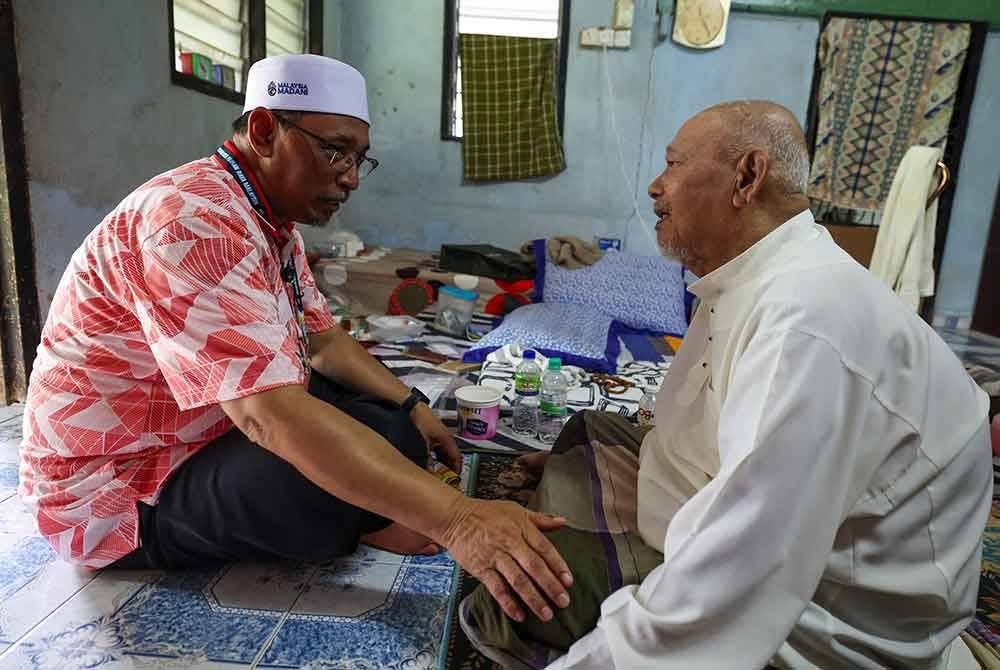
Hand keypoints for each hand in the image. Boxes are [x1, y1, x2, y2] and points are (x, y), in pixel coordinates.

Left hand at [411, 403, 462, 473]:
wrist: (413, 408)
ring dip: (441, 461)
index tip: (456, 477)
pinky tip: (428, 459)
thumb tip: (429, 470)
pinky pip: (437, 448)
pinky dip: (435, 455)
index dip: (457, 468)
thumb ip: (427, 458)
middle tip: (446, 476)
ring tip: (437, 469)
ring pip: (443, 452)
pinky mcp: (432, 433)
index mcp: (447, 439)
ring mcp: (439, 435)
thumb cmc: (421, 420)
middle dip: (448, 466)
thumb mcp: (424, 443)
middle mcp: (445, 437)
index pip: (457, 457)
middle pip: (450, 455)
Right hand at [438, 497, 572, 622]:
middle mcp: (509, 542)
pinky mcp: (481, 568)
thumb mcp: (515, 510)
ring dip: (533, 599)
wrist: (454, 518)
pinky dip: (508, 603)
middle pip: (534, 567)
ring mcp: (495, 556)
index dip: (558, 566)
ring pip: (518, 580)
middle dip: (550, 586)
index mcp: (521, 528)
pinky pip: (497, 588)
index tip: (568, 581)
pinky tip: (519, 614)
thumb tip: (562, 522)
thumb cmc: (485, 513)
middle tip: (563, 602)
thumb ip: (540, 519)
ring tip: (546, 614)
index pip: (544, 548)